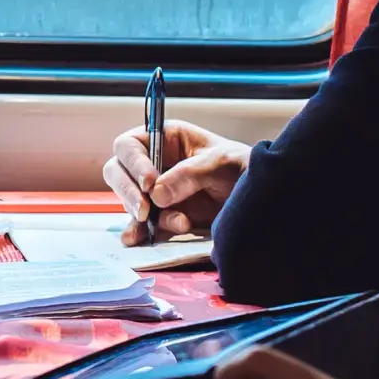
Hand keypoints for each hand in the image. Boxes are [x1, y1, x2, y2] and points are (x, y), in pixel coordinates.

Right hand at [104, 121, 249, 241]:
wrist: (259, 202)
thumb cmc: (242, 169)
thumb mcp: (222, 163)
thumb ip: (189, 174)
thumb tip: (157, 194)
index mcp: (166, 139)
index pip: (130, 145)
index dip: (134, 163)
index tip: (149, 183)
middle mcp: (155, 162)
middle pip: (118, 171)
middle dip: (128, 190)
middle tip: (145, 209)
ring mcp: (156, 190)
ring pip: (128, 199)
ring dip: (141, 214)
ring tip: (178, 223)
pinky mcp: (162, 214)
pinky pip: (140, 222)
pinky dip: (138, 231)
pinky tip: (137, 239)